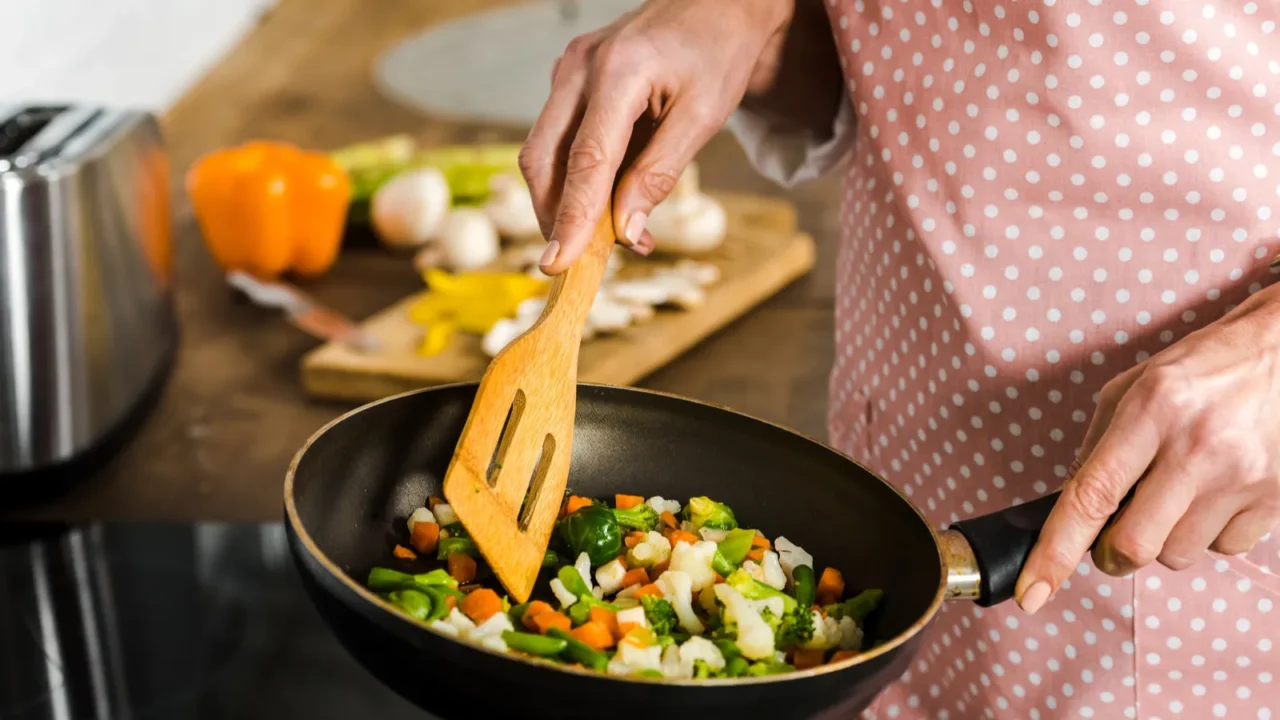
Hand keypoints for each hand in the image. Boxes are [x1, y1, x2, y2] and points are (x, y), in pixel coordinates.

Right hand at [518, 0, 793, 273]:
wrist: (718, 4)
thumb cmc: (718, 53)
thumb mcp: (704, 117)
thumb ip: (660, 174)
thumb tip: (627, 232)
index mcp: (618, 72)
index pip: (585, 161)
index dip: (571, 218)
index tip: (558, 264)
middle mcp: (579, 68)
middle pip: (543, 159)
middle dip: (554, 216)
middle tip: (579, 262)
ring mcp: (568, 71)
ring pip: (542, 152)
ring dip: (564, 201)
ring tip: (603, 236)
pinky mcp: (570, 80)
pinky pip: (558, 139)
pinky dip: (575, 178)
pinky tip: (605, 202)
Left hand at [1015, 284, 1279, 612]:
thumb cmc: (1205, 367)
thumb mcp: (1136, 386)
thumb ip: (1098, 445)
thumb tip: (1070, 507)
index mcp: (1151, 410)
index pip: (1090, 497)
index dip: (1055, 552)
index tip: (1033, 594)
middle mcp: (1196, 447)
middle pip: (1133, 546)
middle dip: (1111, 555)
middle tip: (1113, 536)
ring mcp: (1240, 476)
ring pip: (1177, 554)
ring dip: (1163, 538)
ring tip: (1179, 491)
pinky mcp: (1275, 498)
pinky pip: (1224, 549)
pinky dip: (1209, 534)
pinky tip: (1216, 493)